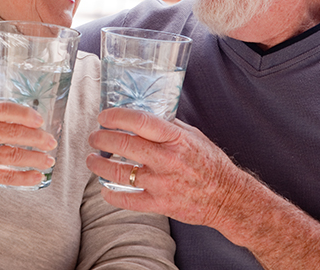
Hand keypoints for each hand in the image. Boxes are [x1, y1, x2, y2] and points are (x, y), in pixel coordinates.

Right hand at [0, 101, 57, 196]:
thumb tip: (28, 119)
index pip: (3, 110)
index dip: (24, 114)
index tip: (39, 119)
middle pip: (13, 133)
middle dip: (37, 138)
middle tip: (51, 141)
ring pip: (14, 155)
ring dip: (36, 158)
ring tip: (49, 160)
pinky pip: (7, 176)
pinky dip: (25, 177)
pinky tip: (37, 176)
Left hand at [86, 107, 244, 228]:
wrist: (228, 197)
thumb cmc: (210, 163)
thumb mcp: (193, 135)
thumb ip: (168, 125)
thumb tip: (142, 116)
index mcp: (175, 138)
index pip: (138, 121)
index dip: (116, 117)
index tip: (103, 117)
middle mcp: (166, 159)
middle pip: (123, 145)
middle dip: (101, 138)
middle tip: (94, 137)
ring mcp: (161, 183)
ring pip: (119, 173)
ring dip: (99, 166)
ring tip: (91, 160)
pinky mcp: (160, 204)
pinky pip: (128, 200)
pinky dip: (111, 196)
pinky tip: (104, 190)